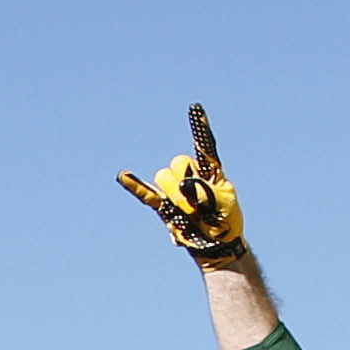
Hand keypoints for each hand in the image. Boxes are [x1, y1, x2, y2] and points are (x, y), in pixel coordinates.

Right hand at [118, 105, 246, 264]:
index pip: (204, 145)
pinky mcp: (164, 206)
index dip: (199, 127)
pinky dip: (135, 185)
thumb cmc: (225, 221)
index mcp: (209, 170)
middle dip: (187, 182)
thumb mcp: (225, 202)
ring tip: (190, 214)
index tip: (194, 107)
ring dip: (176, 195)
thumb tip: (184, 186)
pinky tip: (123, 175)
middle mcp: (189, 175)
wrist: (218, 242)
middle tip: (201, 205)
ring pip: (165, 178)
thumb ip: (207, 189)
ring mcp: (175, 190)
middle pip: (179, 163)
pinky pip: (146, 194)